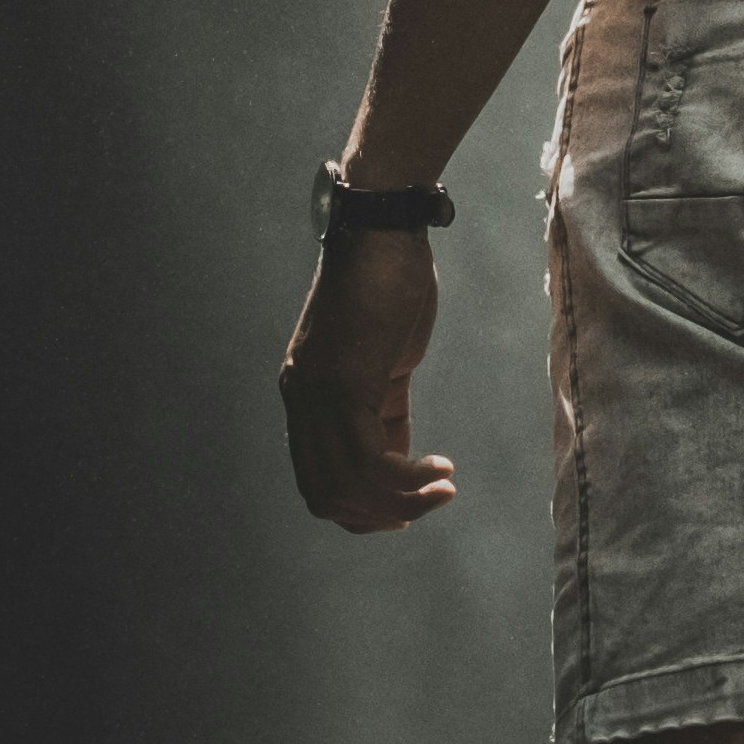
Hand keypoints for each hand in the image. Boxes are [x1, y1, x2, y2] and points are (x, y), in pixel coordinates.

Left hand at [278, 219, 457, 534]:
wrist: (383, 229)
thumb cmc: (392, 282)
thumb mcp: (386, 358)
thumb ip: (383, 408)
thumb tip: (395, 459)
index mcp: (305, 394)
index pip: (317, 478)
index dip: (359, 507)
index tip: (405, 509)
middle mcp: (301, 399)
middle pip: (325, 494)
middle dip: (379, 514)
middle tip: (427, 502)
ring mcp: (316, 393)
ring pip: (347, 485)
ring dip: (401, 500)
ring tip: (442, 488)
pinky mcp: (342, 382)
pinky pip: (369, 460)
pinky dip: (407, 478)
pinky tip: (439, 470)